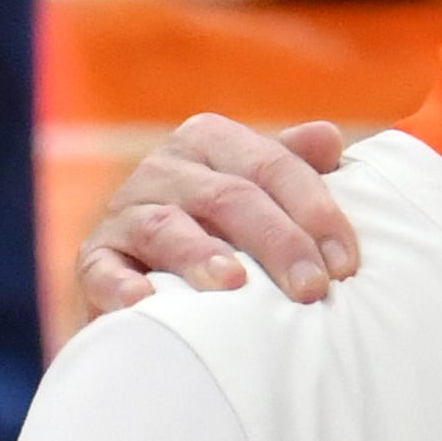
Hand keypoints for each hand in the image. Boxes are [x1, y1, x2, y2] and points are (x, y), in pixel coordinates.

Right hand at [75, 116, 360, 315]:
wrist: (150, 279)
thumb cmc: (226, 233)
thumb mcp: (260, 194)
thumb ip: (293, 167)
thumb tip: (328, 137)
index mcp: (211, 141)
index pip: (272, 166)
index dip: (314, 212)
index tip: (346, 265)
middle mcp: (165, 168)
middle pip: (229, 198)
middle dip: (278, 243)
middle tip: (312, 289)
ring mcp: (125, 212)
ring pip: (166, 226)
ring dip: (200, 255)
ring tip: (235, 284)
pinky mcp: (94, 260)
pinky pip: (103, 269)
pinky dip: (121, 285)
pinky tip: (145, 303)